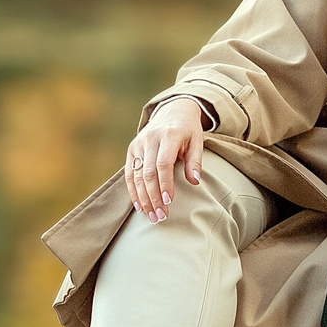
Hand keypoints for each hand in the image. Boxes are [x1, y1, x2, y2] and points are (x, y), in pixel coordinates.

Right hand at [126, 97, 210, 220]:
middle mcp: (150, 139)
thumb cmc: (188, 130)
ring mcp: (138, 144)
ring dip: (143, 198)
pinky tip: (139, 206)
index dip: (165, 184)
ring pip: (137, 175)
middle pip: (148, 173)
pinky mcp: (132, 149)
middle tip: (160, 216)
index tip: (169, 202)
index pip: (163, 163)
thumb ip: (195, 161)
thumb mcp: (197, 141)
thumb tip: (195, 181)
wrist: (172, 111)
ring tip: (151, 216)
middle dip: (153, 197)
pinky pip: (130, 173)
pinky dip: (133, 191)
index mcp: (168, 135)